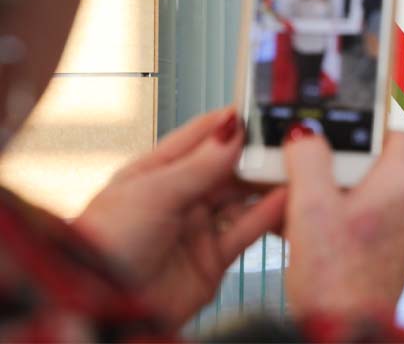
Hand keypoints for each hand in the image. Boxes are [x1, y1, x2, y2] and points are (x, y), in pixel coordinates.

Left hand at [73, 108, 286, 327]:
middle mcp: (179, 197)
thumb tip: (234, 132)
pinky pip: (246, 231)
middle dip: (254, 155)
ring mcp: (197, 227)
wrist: (102, 303)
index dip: (229, 123)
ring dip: (264, 185)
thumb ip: (201, 164)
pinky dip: (267, 215)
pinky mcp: (213, 258)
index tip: (260, 110)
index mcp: (156, 171)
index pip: (200, 137)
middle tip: (283, 142)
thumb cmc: (106, 243)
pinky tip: (284, 199)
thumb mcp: (155, 191)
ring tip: (291, 170)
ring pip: (241, 199)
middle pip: (226, 168)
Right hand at [283, 130, 403, 320]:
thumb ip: (308, 157)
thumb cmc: (337, 280)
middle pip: (380, 161)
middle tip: (313, 173)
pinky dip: (349, 215)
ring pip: (376, 190)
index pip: (393, 130)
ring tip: (309, 204)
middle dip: (344, 164)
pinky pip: (376, 217)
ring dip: (342, 191)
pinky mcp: (400, 250)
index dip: (362, 129)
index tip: (335, 131)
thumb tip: (305, 134)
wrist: (346, 332)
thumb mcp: (310, 206)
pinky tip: (316, 229)